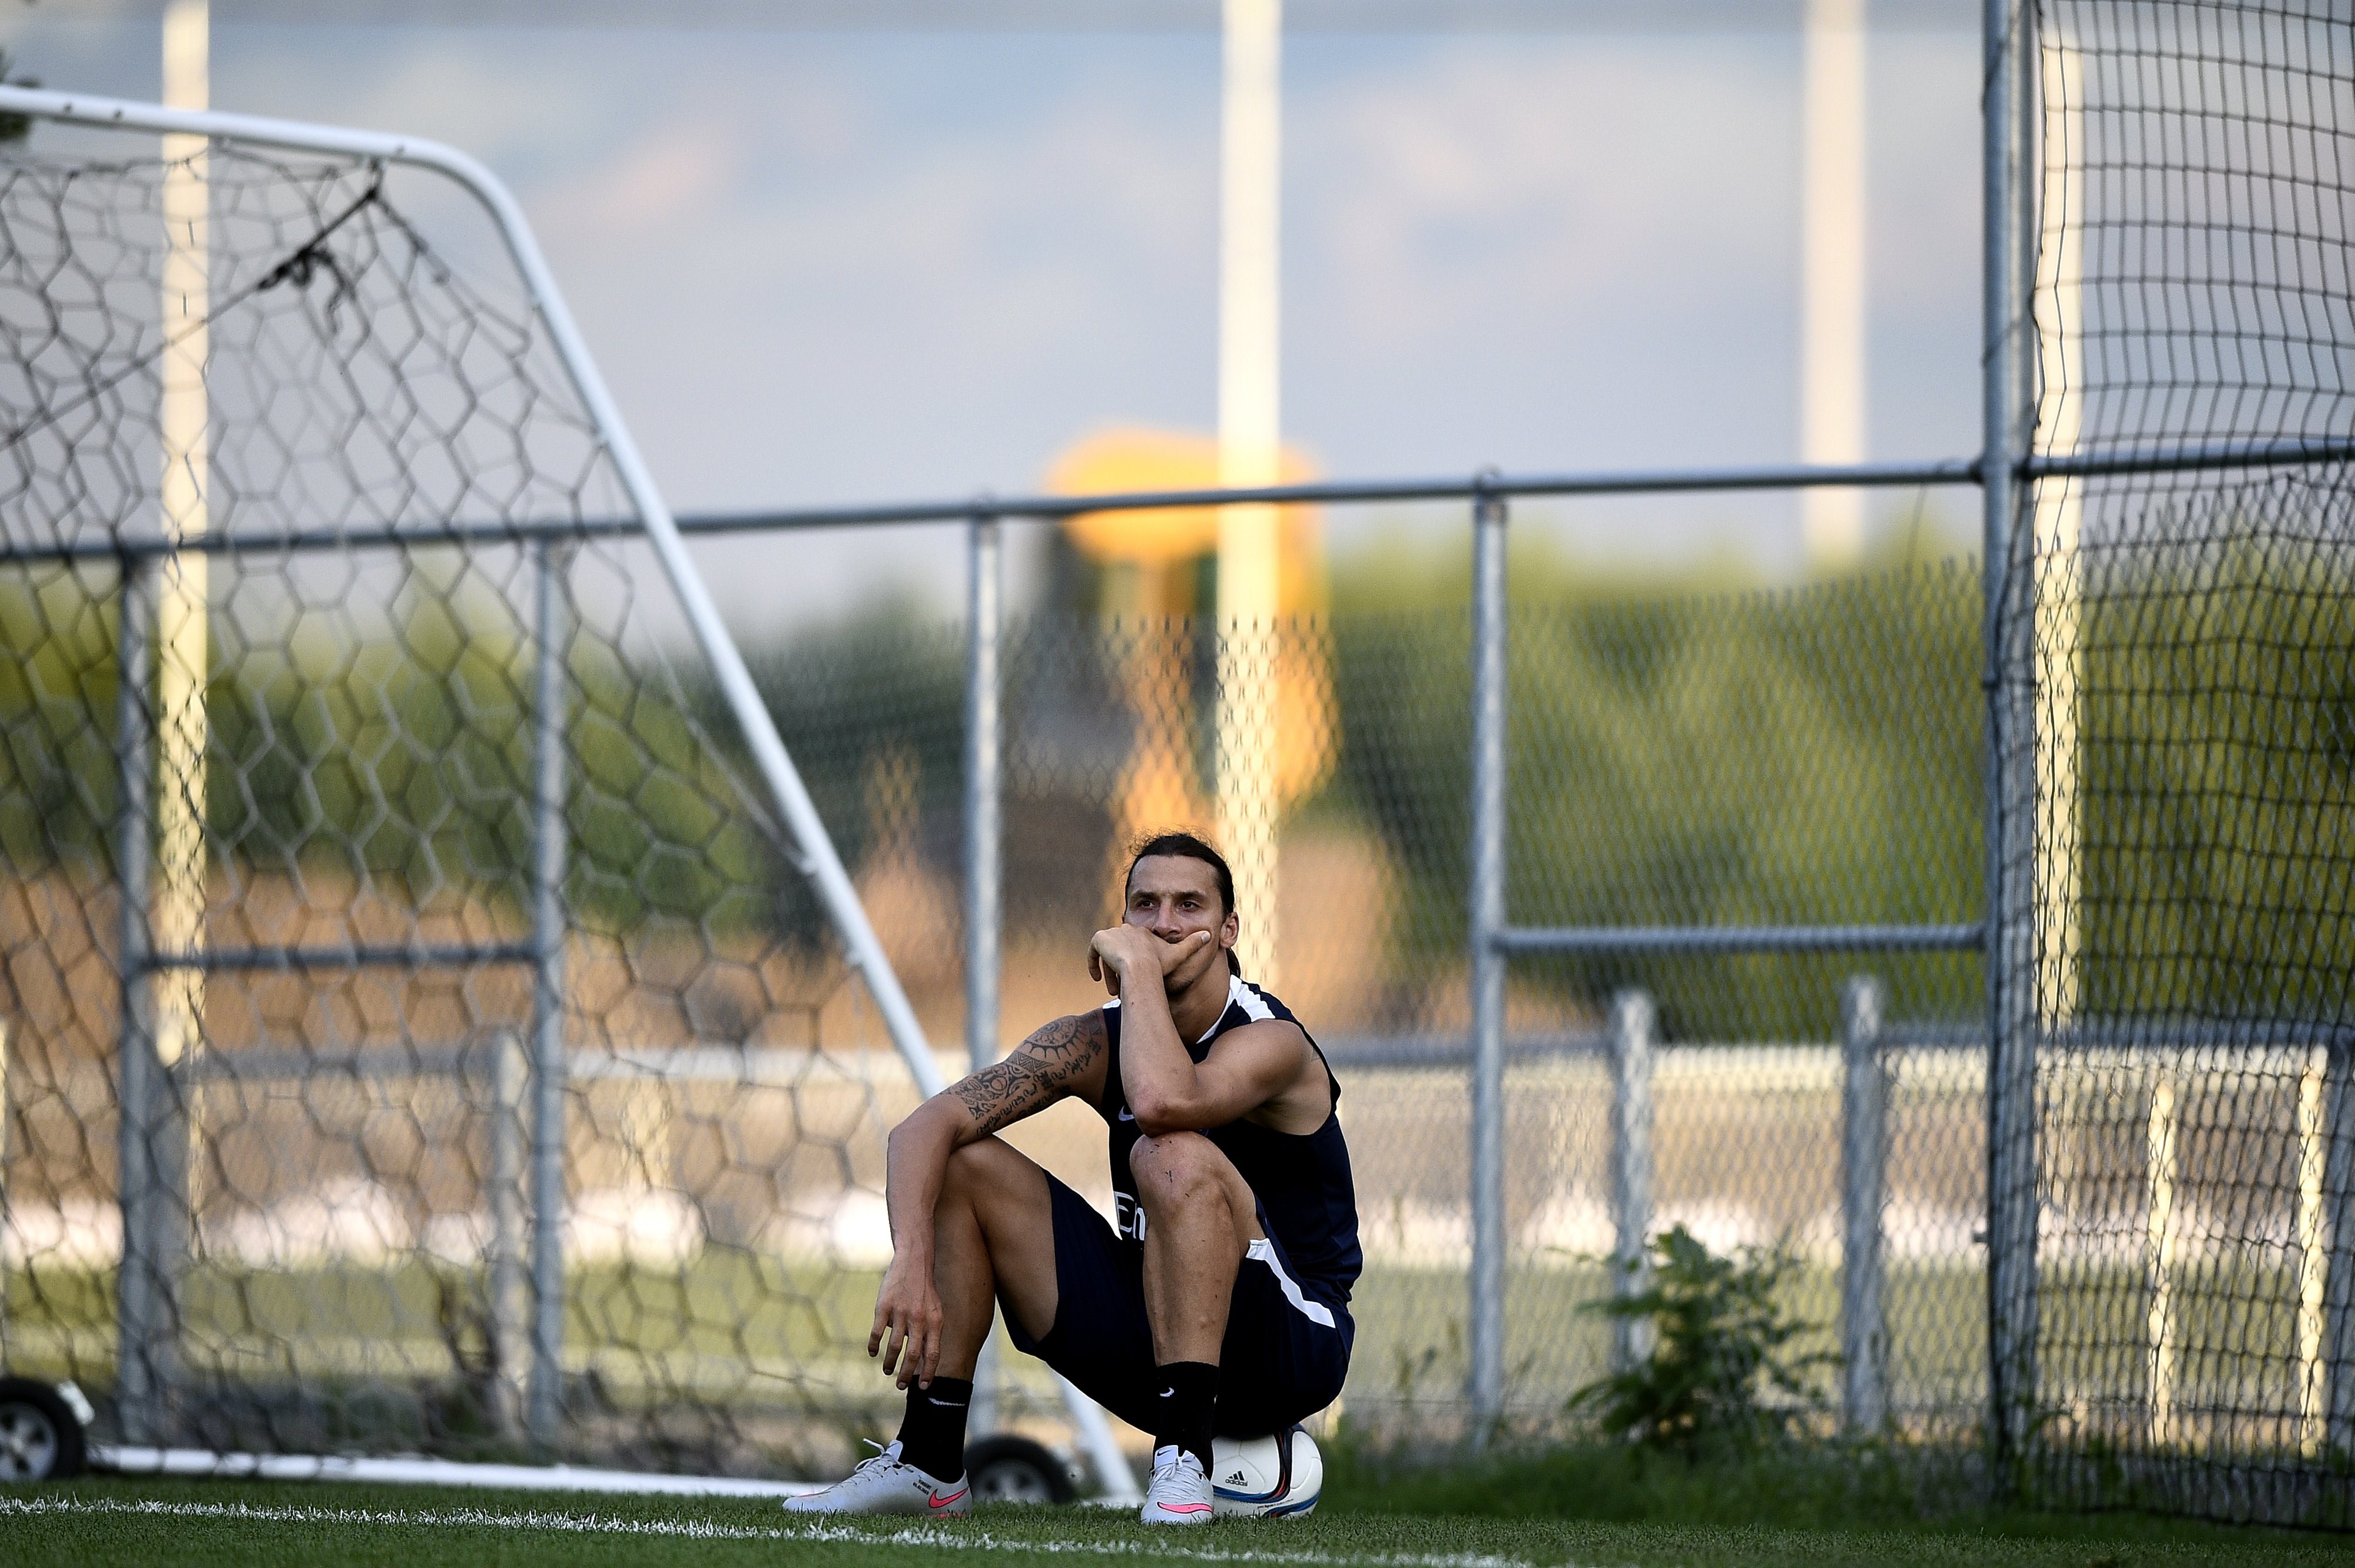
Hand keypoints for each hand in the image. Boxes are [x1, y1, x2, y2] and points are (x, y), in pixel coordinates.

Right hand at [868, 1253, 942, 1389]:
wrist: (914, 1263)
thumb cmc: (925, 1293)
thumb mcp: (935, 1312)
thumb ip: (931, 1335)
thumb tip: (927, 1363)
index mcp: (935, 1322)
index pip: (933, 1354)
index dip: (928, 1373)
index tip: (922, 1387)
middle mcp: (919, 1319)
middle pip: (912, 1355)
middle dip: (906, 1374)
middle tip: (900, 1385)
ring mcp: (901, 1313)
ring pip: (894, 1346)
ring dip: (890, 1363)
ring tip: (887, 1371)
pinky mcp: (884, 1307)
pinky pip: (877, 1332)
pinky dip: (874, 1346)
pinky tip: (873, 1352)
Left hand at [1088, 924, 1211, 994]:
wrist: (1140, 968)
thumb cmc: (1159, 965)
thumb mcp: (1179, 955)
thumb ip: (1193, 944)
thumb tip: (1208, 934)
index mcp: (1143, 933)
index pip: (1136, 945)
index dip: (1136, 962)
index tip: (1136, 978)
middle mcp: (1127, 929)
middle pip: (1121, 950)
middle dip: (1123, 969)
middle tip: (1123, 987)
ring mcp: (1112, 934)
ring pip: (1108, 953)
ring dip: (1110, 972)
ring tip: (1113, 989)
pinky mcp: (1099, 939)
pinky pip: (1093, 950)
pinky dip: (1093, 963)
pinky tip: (1097, 979)